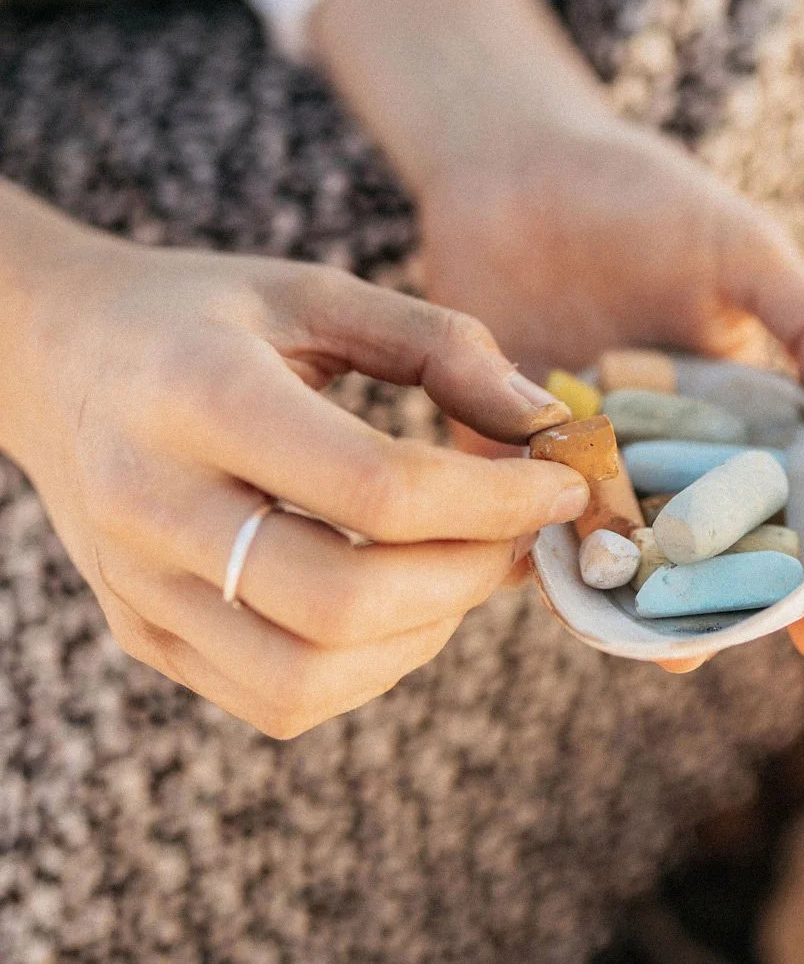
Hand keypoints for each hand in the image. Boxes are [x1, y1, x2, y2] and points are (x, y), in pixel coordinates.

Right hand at [3, 220, 586, 736]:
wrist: (56, 355)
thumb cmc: (200, 313)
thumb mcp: (315, 291)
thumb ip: (438, 345)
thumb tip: (544, 421)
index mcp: (197, 394)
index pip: (376, 488)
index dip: (495, 499)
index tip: (562, 483)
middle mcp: (151, 503)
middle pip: (345, 600)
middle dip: (471, 577)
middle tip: (524, 534)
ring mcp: (137, 584)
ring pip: (308, 677)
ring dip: (427, 636)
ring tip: (470, 568)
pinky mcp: (141, 633)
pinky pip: (274, 698)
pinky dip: (367, 669)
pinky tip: (402, 602)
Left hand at [422, 114, 803, 666]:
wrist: (520, 160)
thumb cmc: (648, 199)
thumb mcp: (749, 254)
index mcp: (729, 413)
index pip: (782, 510)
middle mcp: (658, 446)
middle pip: (692, 548)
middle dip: (697, 607)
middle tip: (694, 650)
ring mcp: (578, 449)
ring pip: (605, 542)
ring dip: (614, 595)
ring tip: (623, 637)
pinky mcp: (496, 437)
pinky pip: (514, 504)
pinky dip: (528, 540)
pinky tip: (539, 574)